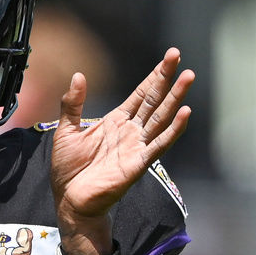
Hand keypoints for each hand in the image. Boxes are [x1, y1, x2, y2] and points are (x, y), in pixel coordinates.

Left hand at [51, 48, 192, 254]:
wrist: (69, 200)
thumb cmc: (69, 169)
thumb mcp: (66, 130)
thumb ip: (73, 104)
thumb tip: (78, 75)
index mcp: (117, 121)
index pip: (141, 94)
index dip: (154, 75)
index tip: (170, 56)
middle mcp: (131, 131)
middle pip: (154, 100)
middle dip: (167, 78)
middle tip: (178, 54)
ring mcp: (137, 147)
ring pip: (161, 118)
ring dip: (175, 98)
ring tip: (188, 77)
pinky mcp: (138, 164)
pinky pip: (159, 145)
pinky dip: (173, 130)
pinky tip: (184, 114)